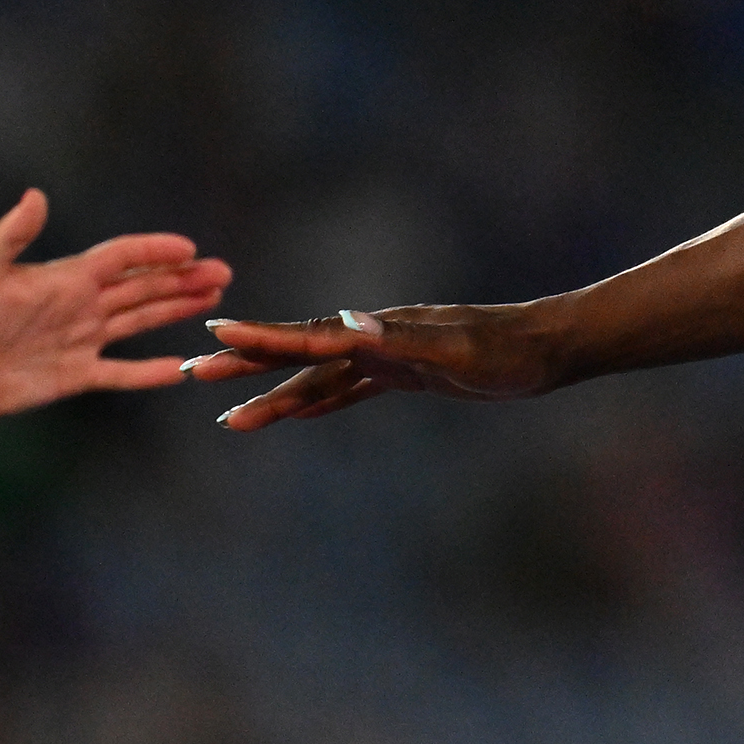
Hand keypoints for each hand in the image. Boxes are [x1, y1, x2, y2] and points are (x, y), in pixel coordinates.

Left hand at [0, 190, 232, 415]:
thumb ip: (12, 235)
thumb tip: (35, 196)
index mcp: (67, 278)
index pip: (121, 259)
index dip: (154, 252)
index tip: (189, 249)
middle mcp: (82, 305)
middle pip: (143, 288)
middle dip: (183, 279)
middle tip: (223, 273)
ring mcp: (82, 340)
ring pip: (140, 321)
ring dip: (176, 309)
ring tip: (213, 298)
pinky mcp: (75, 375)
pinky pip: (121, 373)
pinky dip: (150, 373)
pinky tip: (179, 368)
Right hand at [187, 305, 554, 430]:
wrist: (552, 348)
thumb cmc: (510, 351)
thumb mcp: (458, 349)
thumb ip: (402, 340)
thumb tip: (349, 324)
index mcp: (380, 332)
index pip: (308, 338)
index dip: (261, 340)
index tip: (212, 338)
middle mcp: (376, 339)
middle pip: (299, 355)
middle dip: (246, 366)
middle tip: (191, 375)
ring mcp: (390, 356)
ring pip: (319, 379)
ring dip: (275, 395)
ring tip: (230, 419)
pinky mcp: (408, 374)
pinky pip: (352, 391)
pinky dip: (321, 402)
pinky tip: (299, 414)